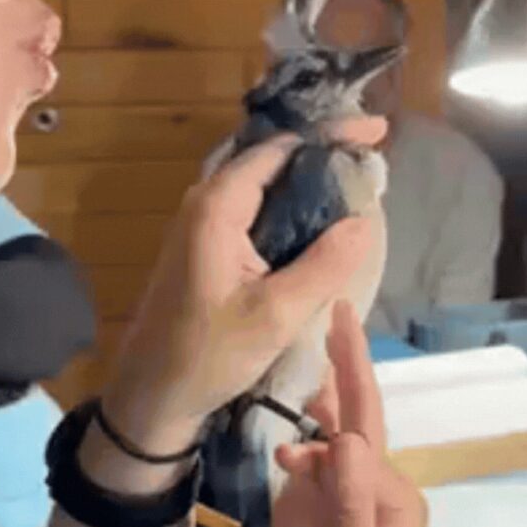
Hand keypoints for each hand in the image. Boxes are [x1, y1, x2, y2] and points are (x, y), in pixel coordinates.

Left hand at [98, 119, 386, 466]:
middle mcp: (208, 201)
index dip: (330, 133)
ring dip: (310, 180)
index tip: (376, 131)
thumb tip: (364, 221)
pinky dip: (294, 206)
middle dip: (324, 151)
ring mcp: (205, 223)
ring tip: (358, 181)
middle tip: (372, 155)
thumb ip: (323, 265)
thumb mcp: (275, 316)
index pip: (281, 147)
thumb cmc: (207, 355)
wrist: (151, 396)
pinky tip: (324, 220)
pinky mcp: (209, 245)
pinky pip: (258, 209)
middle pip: (273, 158)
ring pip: (266, 183)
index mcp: (218, 206)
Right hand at [267, 300, 426, 526]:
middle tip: (338, 315)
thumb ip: (352, 509)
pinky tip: (284, 440)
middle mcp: (377, 493)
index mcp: (398, 504)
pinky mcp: (316, 509)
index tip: (332, 352)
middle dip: (349, 370)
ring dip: (318, 409)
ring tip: (304, 370)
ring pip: (331, 437)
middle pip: (360, 423)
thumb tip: (348, 439)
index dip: (347, 398)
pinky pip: (307, 462)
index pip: (369, 440)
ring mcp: (345, 499)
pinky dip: (297, 444)